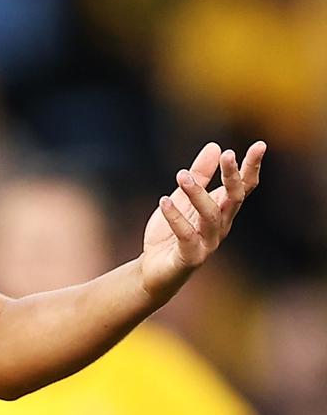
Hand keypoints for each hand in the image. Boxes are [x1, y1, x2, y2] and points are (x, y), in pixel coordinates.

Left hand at [140, 141, 264, 301]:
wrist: (154, 269)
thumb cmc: (171, 232)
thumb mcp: (182, 197)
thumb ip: (199, 174)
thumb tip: (215, 146)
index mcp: (222, 210)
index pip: (243, 187)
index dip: (252, 167)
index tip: (260, 145)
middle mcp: (221, 225)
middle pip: (234, 199)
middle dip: (232, 177)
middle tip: (228, 155)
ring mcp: (208, 243)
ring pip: (210, 216)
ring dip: (198, 194)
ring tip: (182, 175)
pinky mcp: (190, 257)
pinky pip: (187, 237)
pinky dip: (176, 218)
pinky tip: (164, 201)